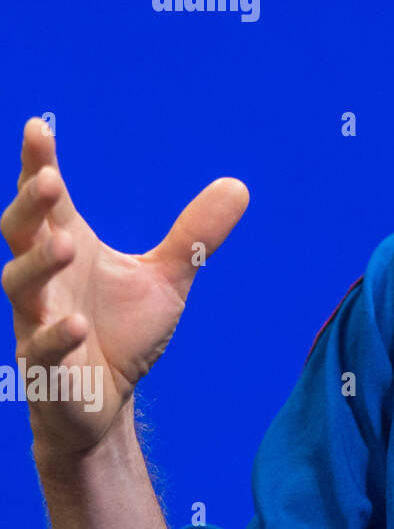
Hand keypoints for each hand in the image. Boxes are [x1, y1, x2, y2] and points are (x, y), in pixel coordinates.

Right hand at [1, 119, 248, 460]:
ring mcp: (38, 323)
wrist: (106, 402)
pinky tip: (78, 325)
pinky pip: (43, 351)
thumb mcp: (166, 278)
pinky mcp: (46, 370)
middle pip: (20, 234)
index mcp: (67, 249)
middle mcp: (46, 281)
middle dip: (28, 206)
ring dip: (39, 264)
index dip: (40, 166)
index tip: (40, 127)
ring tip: (66, 245)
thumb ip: (194, 235)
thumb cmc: (122, 331)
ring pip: (20, 287)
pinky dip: (58, 336)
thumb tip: (238, 184)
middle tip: (48, 180)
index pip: (48, 203)